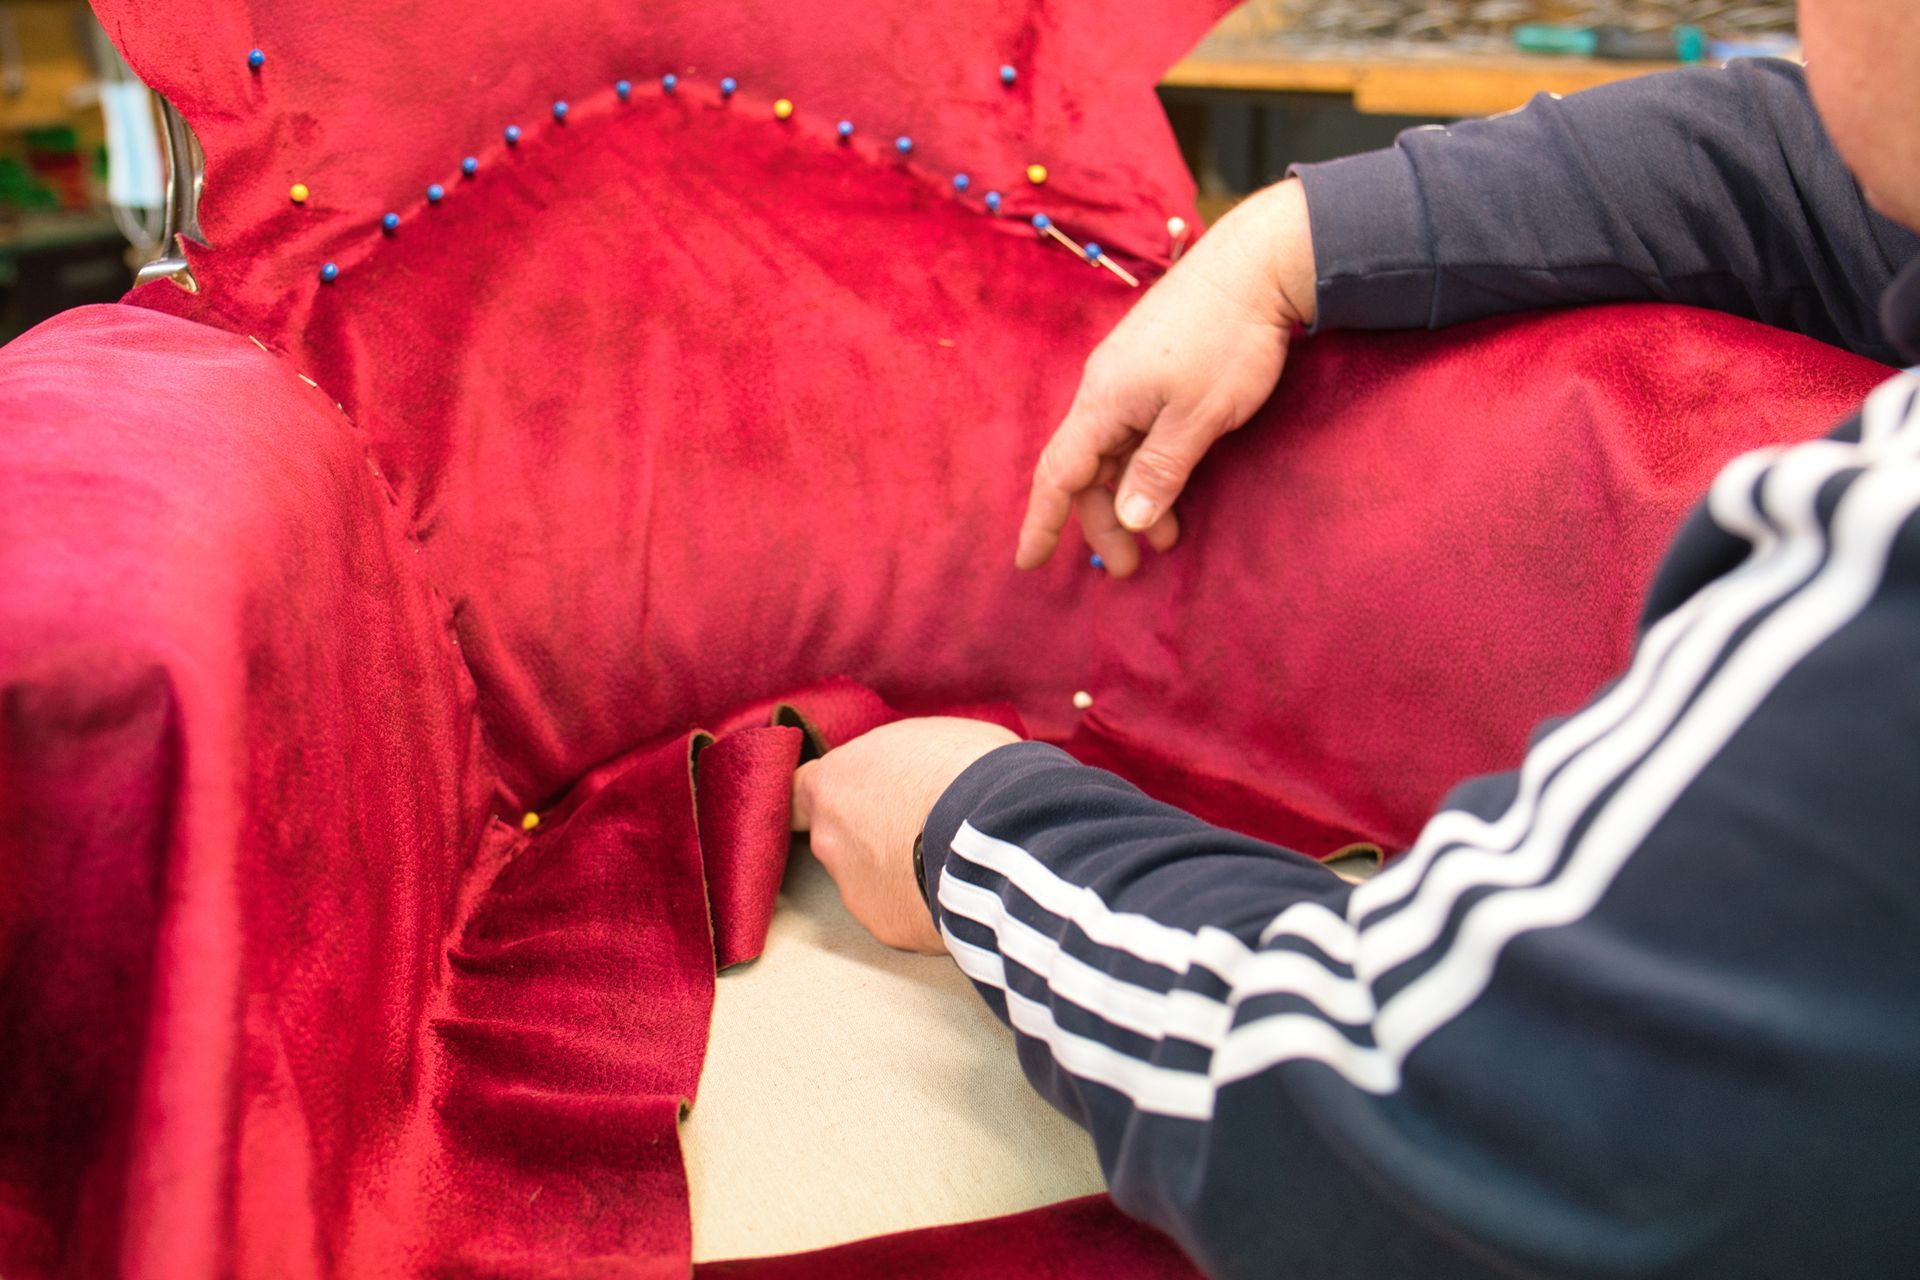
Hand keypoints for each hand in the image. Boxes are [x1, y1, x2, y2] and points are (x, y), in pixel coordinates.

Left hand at [790, 718, 1020, 952]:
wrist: (1001, 832)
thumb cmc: (966, 768)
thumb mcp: (925, 735)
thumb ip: (893, 759)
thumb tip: (899, 769)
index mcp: (831, 784)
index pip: (800, 790)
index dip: (830, 793)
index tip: (853, 795)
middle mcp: (828, 839)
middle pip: (837, 836)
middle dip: (870, 833)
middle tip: (918, 823)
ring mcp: (853, 888)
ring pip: (867, 878)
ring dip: (896, 869)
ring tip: (945, 856)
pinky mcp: (885, 926)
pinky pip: (898, 910)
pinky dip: (918, 900)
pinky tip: (953, 886)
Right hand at [1015, 178, 1317, 576]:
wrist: (1257, 264)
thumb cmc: (1228, 340)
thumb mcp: (1199, 417)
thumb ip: (1160, 471)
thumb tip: (1127, 519)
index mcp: (1104, 402)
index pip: (1058, 474)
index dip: (1042, 521)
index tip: (1028, 562)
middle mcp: (1105, 390)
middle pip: (1087, 471)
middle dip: (1102, 523)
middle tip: (1129, 569)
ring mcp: (1128, 379)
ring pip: (1114, 454)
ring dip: (1132, 499)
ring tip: (1167, 538)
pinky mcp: (1153, 370)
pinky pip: (1134, 433)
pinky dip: (1147, 470)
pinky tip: (1173, 491)